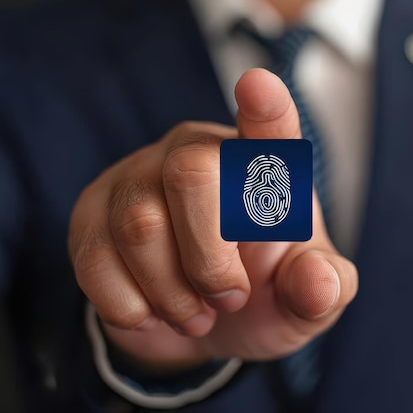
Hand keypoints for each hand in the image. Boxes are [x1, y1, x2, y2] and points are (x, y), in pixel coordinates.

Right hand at [68, 69, 357, 369]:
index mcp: (259, 164)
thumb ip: (321, 289)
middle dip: (210, 260)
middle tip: (230, 299)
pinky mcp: (91, 215)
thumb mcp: (300, 298)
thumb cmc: (258, 293)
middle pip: (189, 174)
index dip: (265, 108)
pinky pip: (95, 259)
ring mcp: (136, 179)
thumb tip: (317, 283)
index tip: (259, 88)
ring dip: (173, 296)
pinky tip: (151, 313)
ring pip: (140, 226)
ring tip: (195, 315)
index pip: (268, 127)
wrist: (199, 324)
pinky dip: (131, 307)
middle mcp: (194, 153)